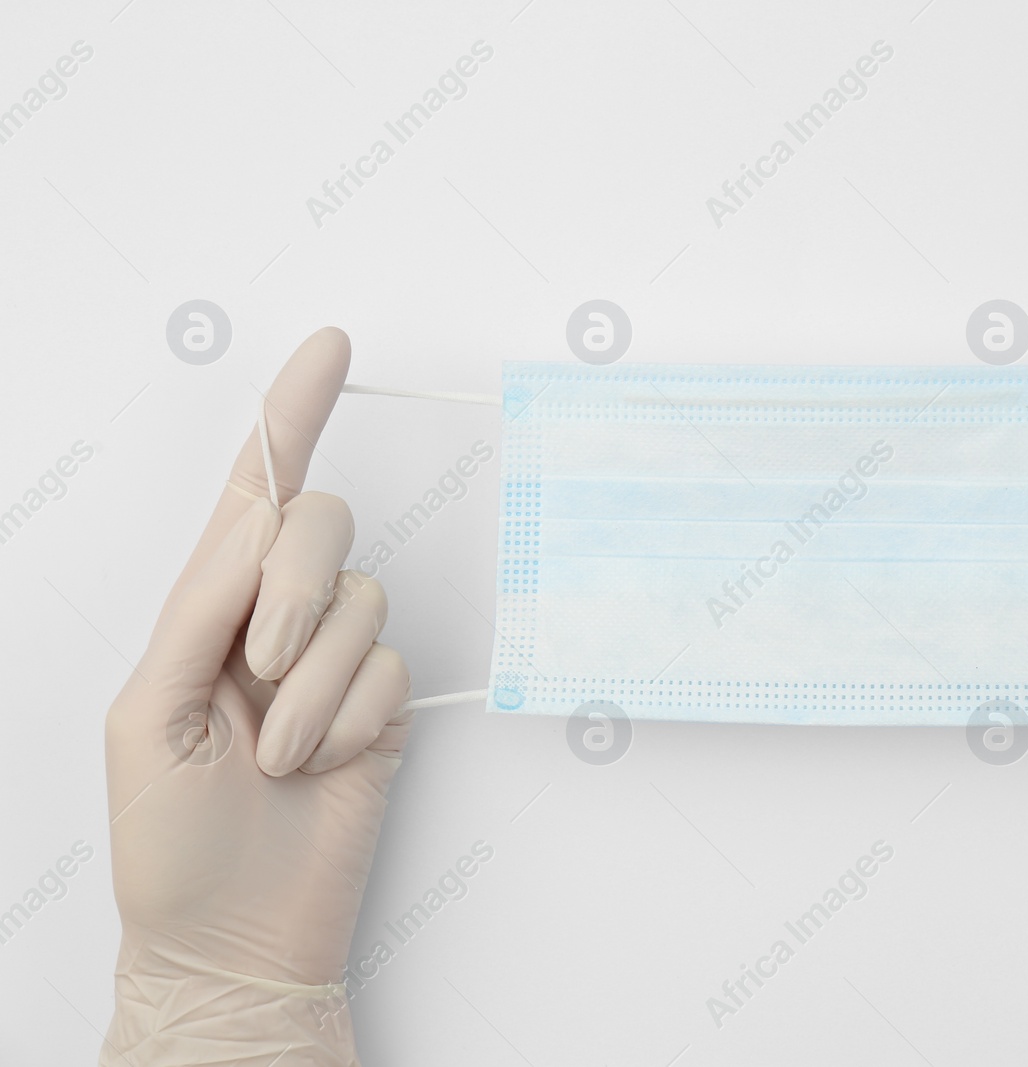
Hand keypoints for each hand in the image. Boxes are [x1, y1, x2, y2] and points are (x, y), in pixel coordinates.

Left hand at [102, 328, 412, 1066]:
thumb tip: (260, 524)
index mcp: (205, 608)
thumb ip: (201, 610)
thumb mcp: (148, 716)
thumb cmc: (168, 844)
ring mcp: (336, 661)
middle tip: (258, 670)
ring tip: (276, 753)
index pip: (252, 489)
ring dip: (316, 686)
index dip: (291, 413)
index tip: (327, 348)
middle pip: (318, 524)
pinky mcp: (385, 702)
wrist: (234, 938)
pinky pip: (394, 663)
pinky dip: (353, 716)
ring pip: (363, 599)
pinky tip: (322, 762)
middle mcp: (275, 619)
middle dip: (293, 588)